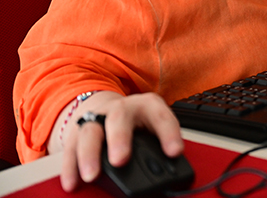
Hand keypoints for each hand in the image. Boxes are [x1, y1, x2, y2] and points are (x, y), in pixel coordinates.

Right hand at [57, 91, 182, 191]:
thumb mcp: (154, 127)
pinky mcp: (76, 132)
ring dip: (89, 155)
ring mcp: (96, 118)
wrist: (110, 109)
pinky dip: (70, 167)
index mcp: (148, 106)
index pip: (161, 116)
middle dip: (119, 139)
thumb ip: (160, 144)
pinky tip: (72, 183)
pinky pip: (70, 149)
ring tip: (91, 176)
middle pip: (119, 118)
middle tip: (120, 160)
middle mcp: (121, 108)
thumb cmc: (138, 124)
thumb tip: (168, 169)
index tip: (174, 152)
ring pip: (90, 132)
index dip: (169, 133)